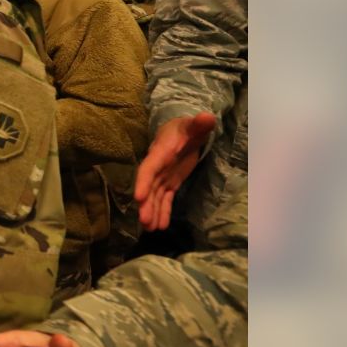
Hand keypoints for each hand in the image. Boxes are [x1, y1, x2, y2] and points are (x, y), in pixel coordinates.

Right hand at [133, 112, 217, 230]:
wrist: (183, 133)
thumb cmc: (187, 128)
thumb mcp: (194, 125)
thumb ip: (200, 124)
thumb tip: (207, 117)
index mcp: (160, 153)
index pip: (149, 169)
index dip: (143, 183)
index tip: (139, 197)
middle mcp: (157, 168)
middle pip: (149, 188)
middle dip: (146, 205)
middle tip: (145, 221)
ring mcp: (162, 177)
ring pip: (155, 197)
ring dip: (152, 212)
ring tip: (150, 229)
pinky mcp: (170, 184)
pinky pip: (164, 199)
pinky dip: (162, 212)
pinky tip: (160, 226)